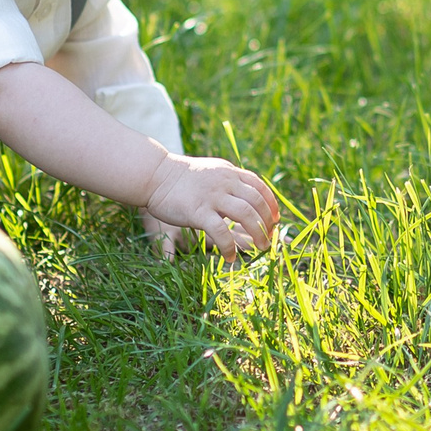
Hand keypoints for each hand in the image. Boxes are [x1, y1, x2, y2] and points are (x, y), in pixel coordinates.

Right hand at [140, 151, 278, 257]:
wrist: (155, 175)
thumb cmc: (181, 178)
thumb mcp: (212, 173)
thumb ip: (229, 182)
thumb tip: (246, 195)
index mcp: (230, 173)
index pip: (260, 186)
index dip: (272, 204)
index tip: (276, 219)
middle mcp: (226, 182)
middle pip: (257, 202)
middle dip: (268, 222)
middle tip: (269, 238)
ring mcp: (213, 196)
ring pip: (246, 214)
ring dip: (258, 233)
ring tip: (260, 249)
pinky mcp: (198, 211)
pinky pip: (221, 231)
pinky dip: (229, 246)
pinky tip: (230, 257)